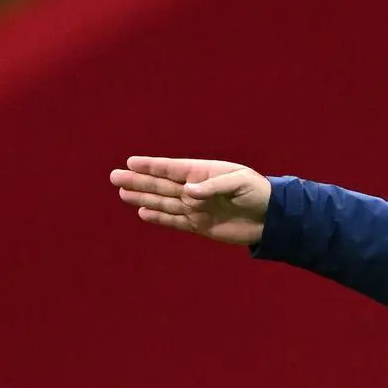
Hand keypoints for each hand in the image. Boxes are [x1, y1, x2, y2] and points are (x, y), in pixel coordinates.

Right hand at [110, 157, 271, 244]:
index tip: (131, 162)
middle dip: (139, 181)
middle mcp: (196, 190)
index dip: (153, 166)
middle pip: (162, 185)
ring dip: (144, 198)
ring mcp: (197, 208)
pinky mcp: (200, 225)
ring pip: (164, 202)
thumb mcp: (241, 183)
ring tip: (122, 193)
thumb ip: (214, 186)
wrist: (273, 218)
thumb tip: (188, 192)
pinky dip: (160, 218)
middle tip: (115, 177)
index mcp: (204, 173)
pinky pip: (175, 221)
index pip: (173, 169)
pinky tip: (143, 213)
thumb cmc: (259, 193)